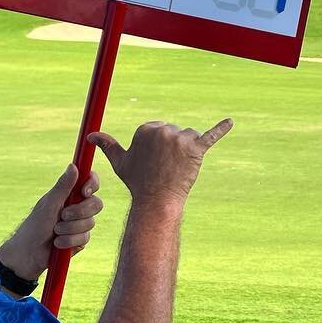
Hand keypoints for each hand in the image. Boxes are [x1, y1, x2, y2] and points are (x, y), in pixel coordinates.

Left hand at [0, 163, 104, 280]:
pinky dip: (70, 241)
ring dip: (71, 229)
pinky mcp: (80, 239)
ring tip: (55, 232)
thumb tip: (74, 165)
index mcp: (69, 194)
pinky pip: (85, 237)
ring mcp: (80, 223)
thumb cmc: (35, 225)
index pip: (90, 182)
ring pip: (91, 223)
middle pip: (96, 203)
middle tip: (63, 216)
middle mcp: (77, 207)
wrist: (29, 253)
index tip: (84, 192)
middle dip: (80, 212)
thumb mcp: (49, 204)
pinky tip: (58, 243)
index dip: (92, 184)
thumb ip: (63, 186)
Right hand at [88, 118, 233, 209]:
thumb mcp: (121, 162)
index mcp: (146, 128)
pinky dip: (221, 129)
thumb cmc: (138, 181)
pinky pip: (211, 136)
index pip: (159, 130)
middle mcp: (163, 130)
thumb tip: (90, 136)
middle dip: (173, 149)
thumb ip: (108, 145)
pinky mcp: (197, 148)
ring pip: (190, 136)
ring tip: (178, 167)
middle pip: (175, 132)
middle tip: (165, 167)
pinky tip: (231, 122)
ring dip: (187, 151)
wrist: (156, 200)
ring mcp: (180, 138)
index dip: (158, 148)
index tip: (153, 162)